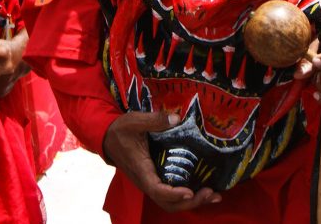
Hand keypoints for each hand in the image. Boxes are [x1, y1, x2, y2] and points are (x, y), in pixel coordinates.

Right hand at [103, 111, 222, 211]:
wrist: (107, 138)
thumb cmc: (121, 130)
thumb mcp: (135, 121)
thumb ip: (155, 120)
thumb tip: (177, 118)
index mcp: (141, 169)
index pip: (157, 190)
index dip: (173, 194)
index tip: (190, 191)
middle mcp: (146, 181)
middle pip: (167, 203)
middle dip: (190, 202)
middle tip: (210, 193)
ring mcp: (151, 182)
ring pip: (170, 202)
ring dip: (192, 202)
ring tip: (213, 195)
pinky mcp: (155, 179)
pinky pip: (171, 194)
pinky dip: (188, 196)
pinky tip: (204, 189)